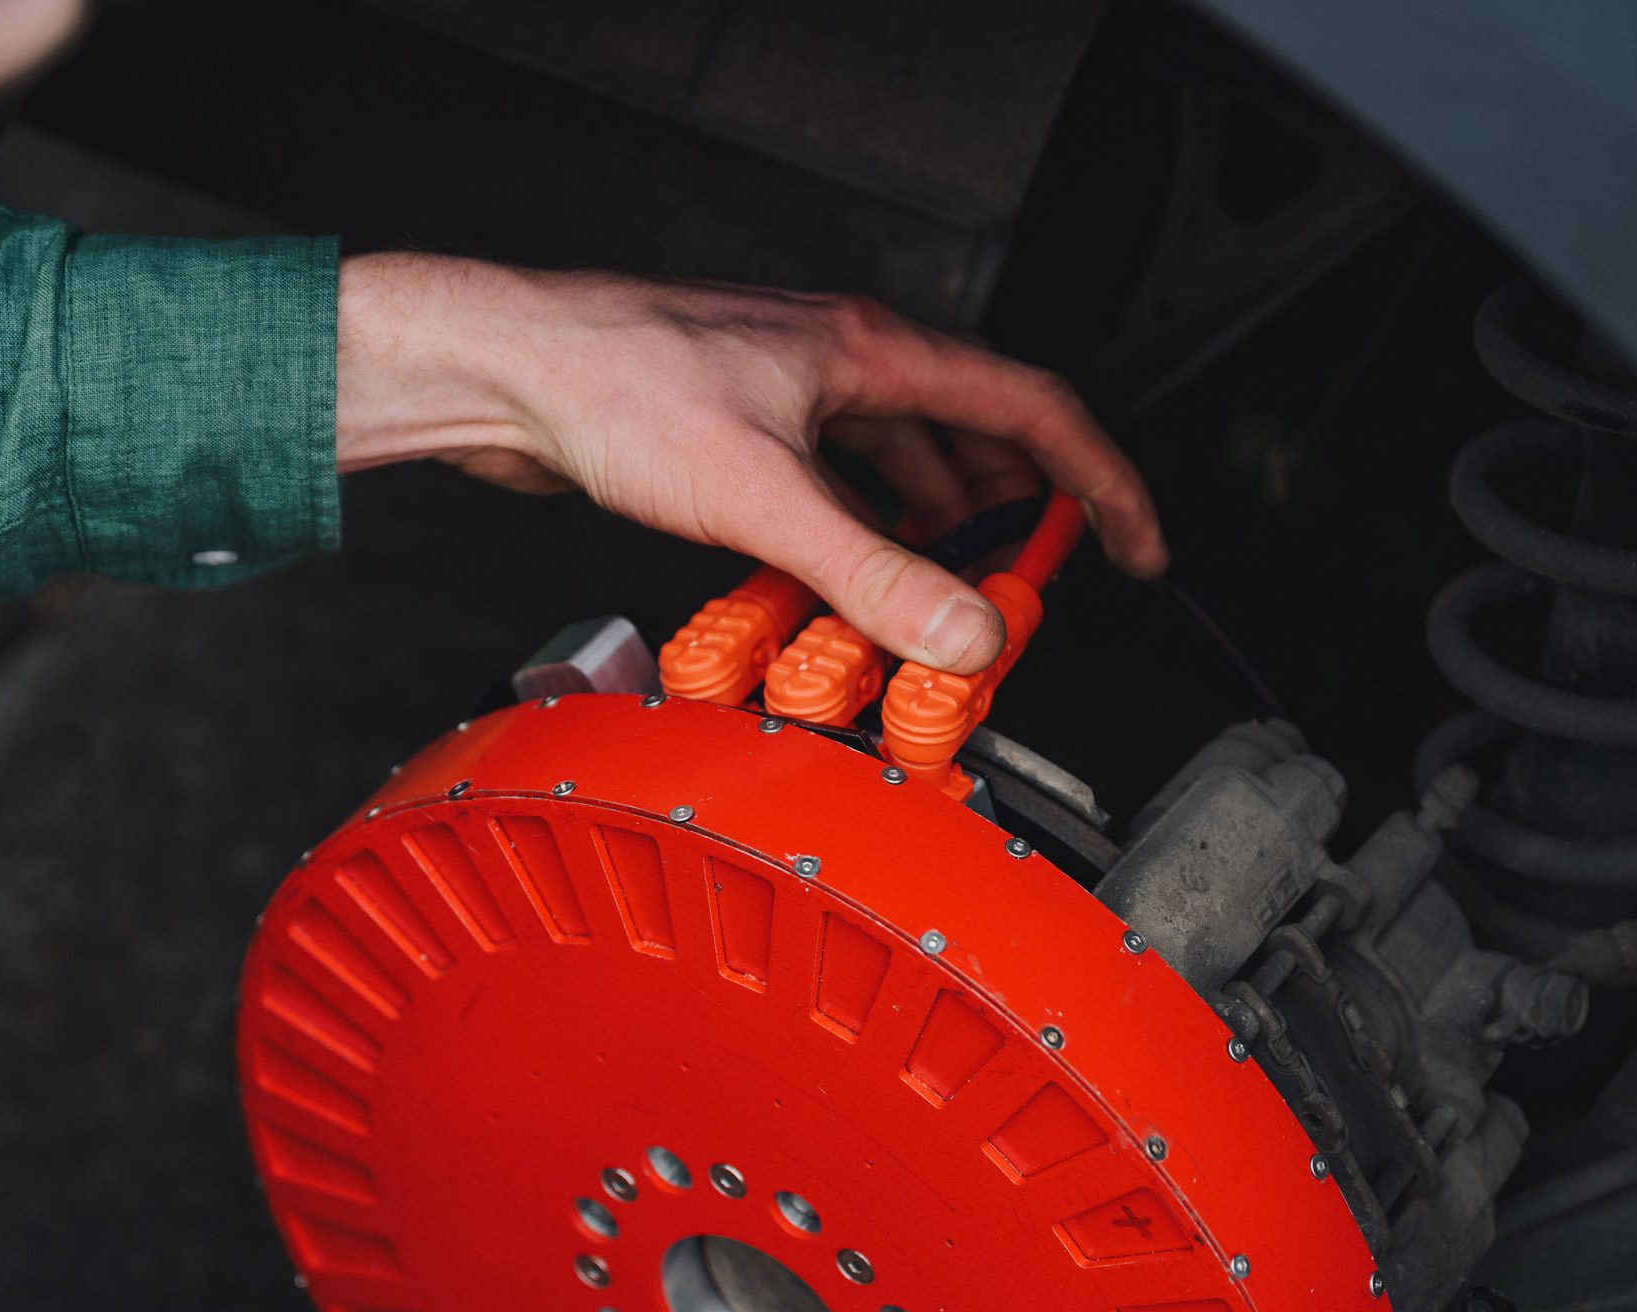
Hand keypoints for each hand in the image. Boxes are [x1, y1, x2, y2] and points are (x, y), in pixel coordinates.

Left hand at [334, 254, 1164, 672]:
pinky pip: (831, 484)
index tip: (1134, 547)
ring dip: (930, 531)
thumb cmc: (613, 388)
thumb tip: (967, 634)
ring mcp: (789, 392)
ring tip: (940, 601)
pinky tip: (836, 582)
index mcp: (872, 351)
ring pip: (897, 462)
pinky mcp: (739, 429)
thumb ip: (874, 574)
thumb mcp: (765, 497)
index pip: (1032, 408)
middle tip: (1028, 590)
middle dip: (1012, 516)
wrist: (502, 369)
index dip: (1099, 481)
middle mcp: (840, 360)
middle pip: (971, 435)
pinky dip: (855, 535)